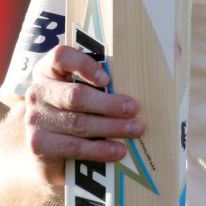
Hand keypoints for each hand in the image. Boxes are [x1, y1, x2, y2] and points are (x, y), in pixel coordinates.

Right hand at [23, 44, 143, 185]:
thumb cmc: (78, 109)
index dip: (84, 65)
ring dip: (111, 127)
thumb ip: (114, 74)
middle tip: (135, 109)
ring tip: (136, 130)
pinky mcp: (38, 145)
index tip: (108, 78)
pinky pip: (73, 147)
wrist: (47, 148)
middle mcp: (38, 91)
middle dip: (110, 104)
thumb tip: (171, 55)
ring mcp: (35, 119)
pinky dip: (99, 150)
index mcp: (49, 69)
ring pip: (78, 123)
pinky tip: (118, 150)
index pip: (61, 56)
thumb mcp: (87, 88)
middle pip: (76, 96)